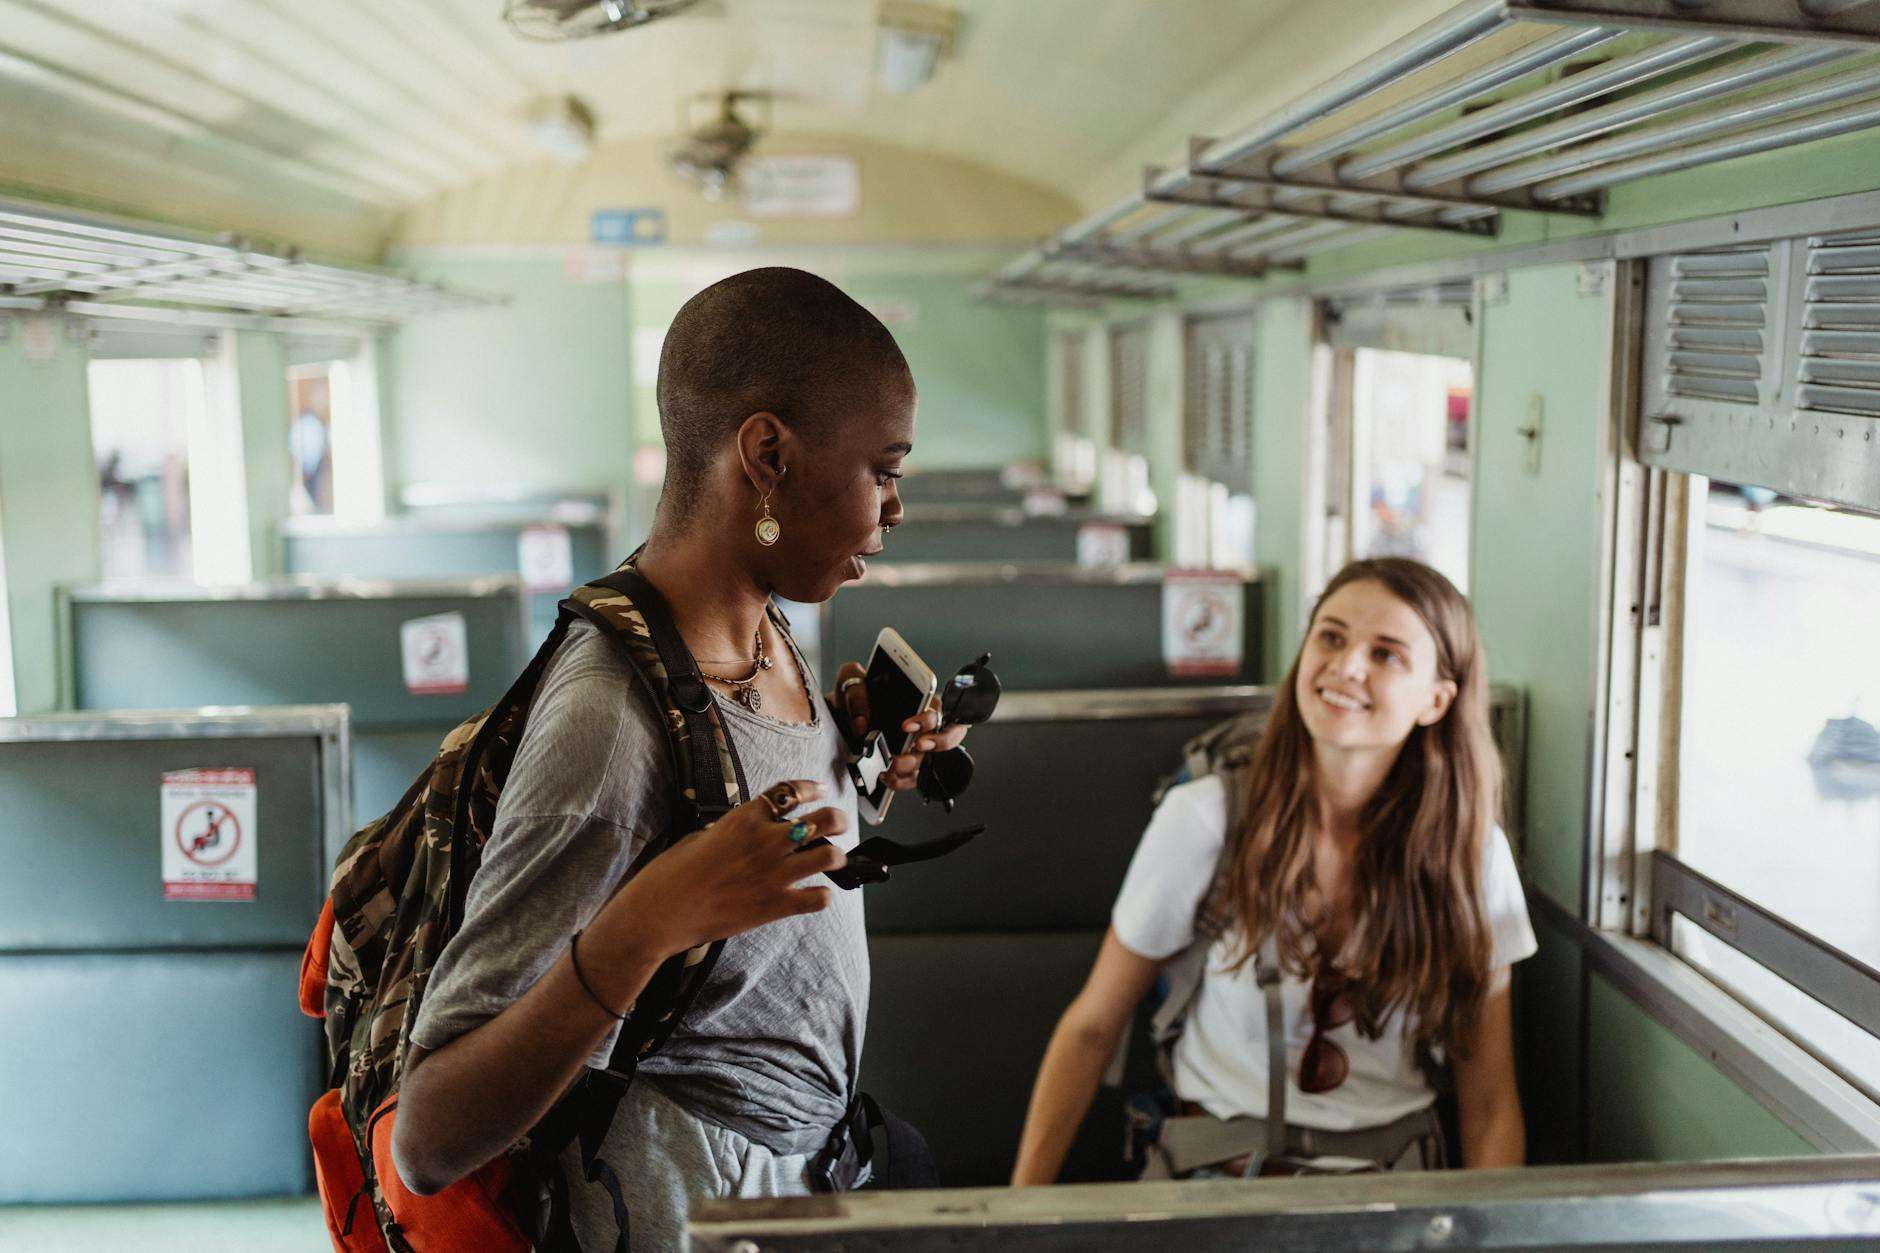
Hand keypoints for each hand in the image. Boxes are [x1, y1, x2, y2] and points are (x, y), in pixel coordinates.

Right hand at [604, 780, 847, 958]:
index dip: (812, 787)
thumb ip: (735, 831)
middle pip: (824, 818)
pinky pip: (818, 898)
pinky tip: (815, 894)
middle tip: (837, 824)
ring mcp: (775, 874)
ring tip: (832, 860)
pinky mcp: (776, 905)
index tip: (821, 790)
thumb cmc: (672, 873)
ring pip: (830, 856)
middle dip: (837, 818)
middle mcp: (767, 841)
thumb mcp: (702, 835)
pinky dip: (822, 896)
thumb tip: (751, 832)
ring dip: (836, 857)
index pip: (791, 790)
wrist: (662, 912)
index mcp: (746, 818)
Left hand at [832, 662, 969, 792]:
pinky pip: (911, 779)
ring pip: (926, 761)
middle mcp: (922, 726)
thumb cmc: (854, 694)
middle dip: (935, 743)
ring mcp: (915, 748)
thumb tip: (861, 722)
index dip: (927, 719)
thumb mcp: (852, 681)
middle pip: (943, 737)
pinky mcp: (904, 766)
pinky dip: (900, 781)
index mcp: (918, 701)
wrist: (839, 714)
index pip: (937, 708)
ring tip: (893, 765)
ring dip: (911, 764)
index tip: (907, 726)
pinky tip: (885, 776)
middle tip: (916, 745)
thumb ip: (856, 693)